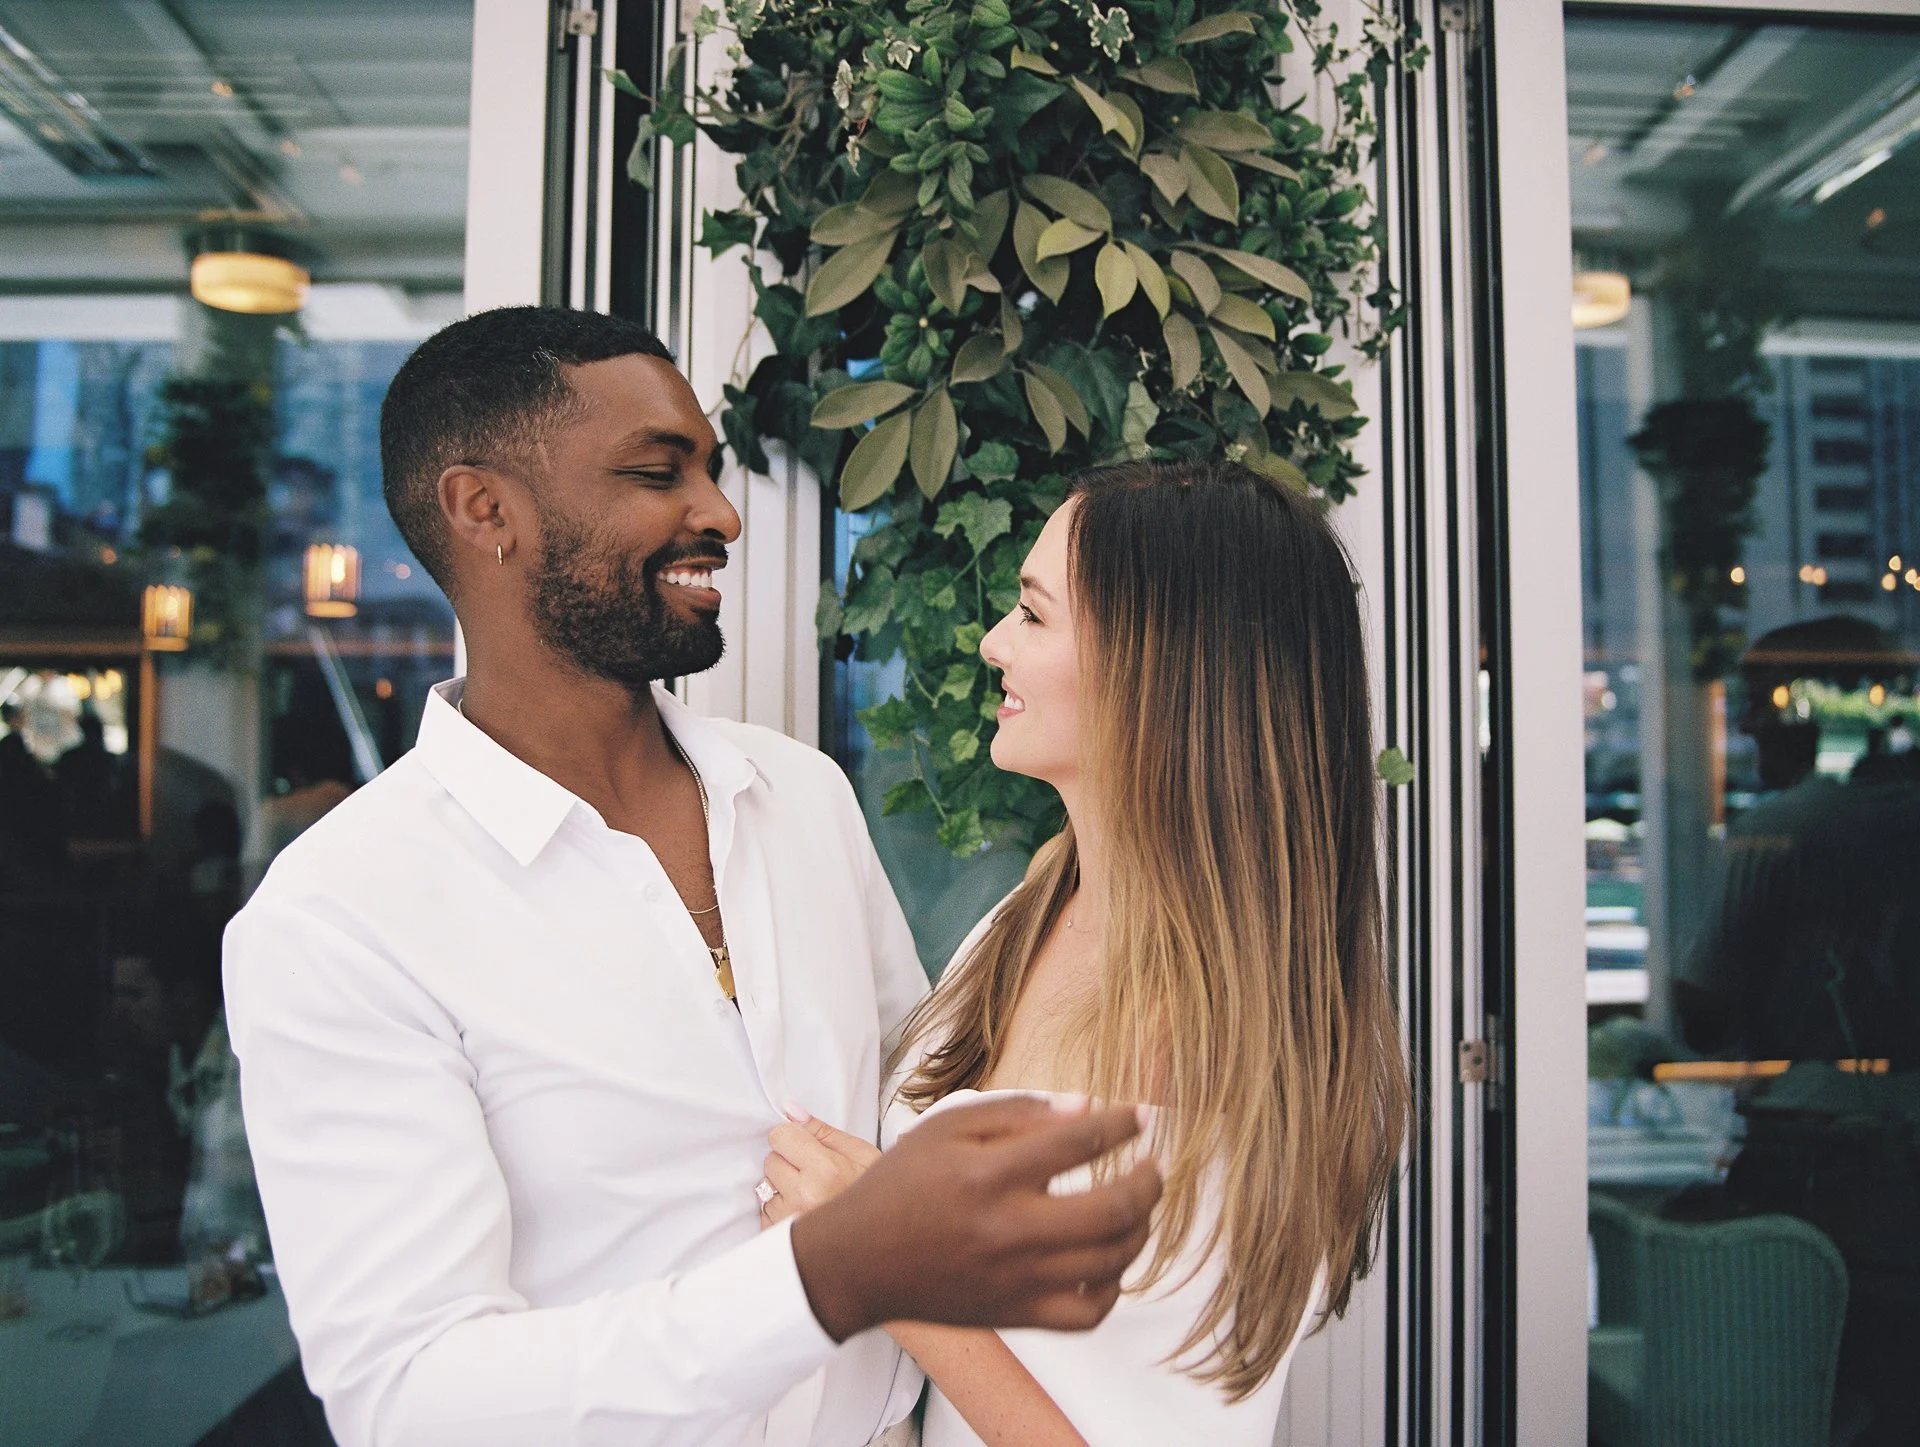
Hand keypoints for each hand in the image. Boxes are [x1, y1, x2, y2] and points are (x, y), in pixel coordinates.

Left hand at [760, 1106, 878, 1227]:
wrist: (877, 1240)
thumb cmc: (871, 1196)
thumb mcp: (861, 1156)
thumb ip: (823, 1131)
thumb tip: (791, 1111)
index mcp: (825, 1171)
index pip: (781, 1136)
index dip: (793, 1138)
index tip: (805, 1146)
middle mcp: (803, 1197)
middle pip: (771, 1161)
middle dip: (788, 1164)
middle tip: (814, 1176)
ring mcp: (787, 1221)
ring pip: (765, 1187)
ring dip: (783, 1189)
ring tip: (811, 1198)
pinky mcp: (776, 1238)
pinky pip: (765, 1212)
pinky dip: (779, 1211)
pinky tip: (803, 1214)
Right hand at [789, 1095, 1160, 1342]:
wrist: (858, 1261)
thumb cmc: (901, 1186)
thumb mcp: (945, 1127)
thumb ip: (1016, 1111)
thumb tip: (1085, 1105)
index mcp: (989, 1174)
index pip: (1079, 1142)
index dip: (1121, 1124)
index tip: (1138, 1117)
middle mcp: (1008, 1228)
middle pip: (1112, 1209)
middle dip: (1148, 1182)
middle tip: (1153, 1166)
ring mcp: (1016, 1278)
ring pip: (1110, 1261)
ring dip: (1140, 1229)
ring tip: (1139, 1208)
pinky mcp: (1016, 1316)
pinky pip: (1088, 1313)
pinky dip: (1113, 1289)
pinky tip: (1111, 1262)